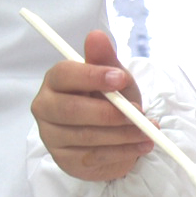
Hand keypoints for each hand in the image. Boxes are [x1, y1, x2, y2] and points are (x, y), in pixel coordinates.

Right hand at [30, 29, 153, 180]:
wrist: (115, 136)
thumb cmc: (109, 100)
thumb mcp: (114, 78)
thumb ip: (105, 60)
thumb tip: (96, 35)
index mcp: (55, 81)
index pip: (64, 75)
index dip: (92, 76)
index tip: (121, 78)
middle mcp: (45, 108)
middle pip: (71, 110)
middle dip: (110, 113)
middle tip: (139, 113)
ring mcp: (52, 137)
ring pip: (87, 136)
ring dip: (124, 134)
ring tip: (149, 130)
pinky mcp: (65, 161)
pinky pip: (95, 157)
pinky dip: (123, 152)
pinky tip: (142, 146)